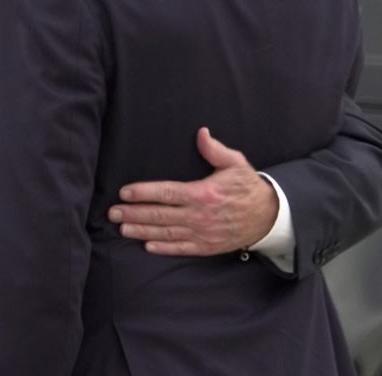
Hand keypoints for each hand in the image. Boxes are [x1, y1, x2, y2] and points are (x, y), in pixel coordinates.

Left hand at [108, 127, 276, 255]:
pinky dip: (163, 248)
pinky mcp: (207, 246)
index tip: (125, 192)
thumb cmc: (248, 187)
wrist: (268, 216)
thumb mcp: (235, 163)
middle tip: (113, 212)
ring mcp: (202, 233)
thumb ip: (214, 149)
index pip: (166, 193)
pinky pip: (181, 248)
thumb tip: (201, 133)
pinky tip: (146, 246)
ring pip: (166, 233)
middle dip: (134, 213)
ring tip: (122, 228)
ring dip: (142, 231)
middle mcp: (199, 215)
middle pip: (160, 215)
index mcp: (203, 194)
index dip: (144, 193)